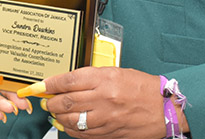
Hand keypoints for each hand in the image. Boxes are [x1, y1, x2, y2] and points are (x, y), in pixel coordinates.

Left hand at [19, 66, 182, 137]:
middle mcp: (103, 97)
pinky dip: (71, 130)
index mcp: (104, 78)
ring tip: (54, 112)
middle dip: (51, 101)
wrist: (165, 109)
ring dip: (58, 116)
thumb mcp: (116, 72)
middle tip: (46, 100)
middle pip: (66, 100)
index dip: (49, 83)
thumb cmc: (143, 88)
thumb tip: (68, 82)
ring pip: (72, 119)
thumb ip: (92, 76)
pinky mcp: (110, 133)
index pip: (68, 80)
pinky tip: (67, 125)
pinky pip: (84, 134)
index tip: (39, 85)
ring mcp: (106, 117)